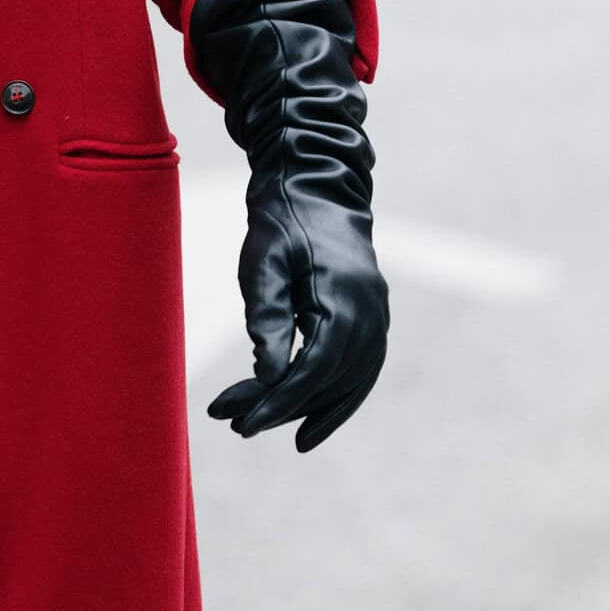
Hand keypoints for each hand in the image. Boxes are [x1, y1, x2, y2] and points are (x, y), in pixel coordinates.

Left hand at [207, 189, 389, 452]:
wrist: (316, 186)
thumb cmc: (283, 220)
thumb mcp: (263, 260)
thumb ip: (267, 314)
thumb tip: (268, 375)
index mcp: (344, 301)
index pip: (312, 370)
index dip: (278, 402)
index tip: (241, 423)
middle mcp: (370, 317)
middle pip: (327, 382)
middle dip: (280, 407)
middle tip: (232, 422)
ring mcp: (377, 320)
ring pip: (346, 385)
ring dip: (303, 409)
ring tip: (255, 423)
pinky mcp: (371, 320)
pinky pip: (357, 374)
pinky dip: (333, 401)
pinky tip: (305, 424)